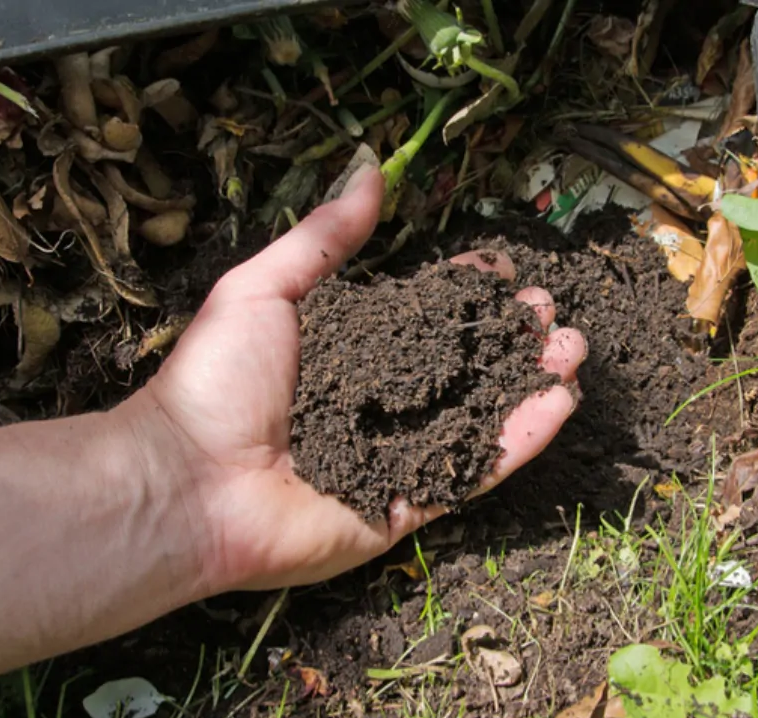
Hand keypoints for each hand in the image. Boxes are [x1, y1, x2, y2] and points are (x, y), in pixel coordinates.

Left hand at [128, 166, 585, 593]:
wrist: (184, 482)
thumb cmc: (214, 381)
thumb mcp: (265, 288)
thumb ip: (325, 236)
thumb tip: (371, 168)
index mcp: (343, 354)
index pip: (417, 318)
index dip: (460, 292)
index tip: (498, 268)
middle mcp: (374, 404)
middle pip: (458, 365)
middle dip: (507, 334)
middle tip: (547, 310)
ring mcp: (391, 459)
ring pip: (477, 416)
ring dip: (529, 381)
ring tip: (573, 348)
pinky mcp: (404, 509)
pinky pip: (471, 474)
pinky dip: (519, 441)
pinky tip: (560, 404)